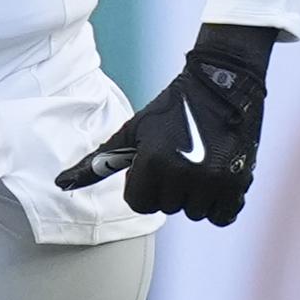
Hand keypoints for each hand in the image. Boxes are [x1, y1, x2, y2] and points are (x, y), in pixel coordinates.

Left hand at [58, 24, 276, 225]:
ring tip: (200, 164)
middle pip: (168, 208)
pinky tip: (217, 179)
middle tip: (181, 157)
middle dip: (171, 188)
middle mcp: (182, 174)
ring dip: (196, 196)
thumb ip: (96, 163)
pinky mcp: (239, 181)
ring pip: (195, 213)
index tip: (156, 163)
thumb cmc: (170, 110)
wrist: (222, 83)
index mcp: (153, 162)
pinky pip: (222, 216)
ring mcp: (213, 180)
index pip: (139, 204)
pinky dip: (219, 205)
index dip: (145, 185)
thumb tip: (60, 184)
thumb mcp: (131, 132)